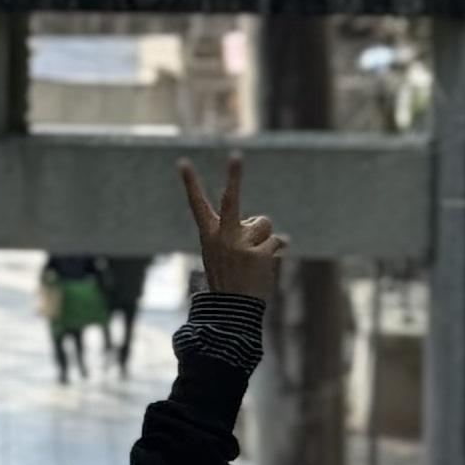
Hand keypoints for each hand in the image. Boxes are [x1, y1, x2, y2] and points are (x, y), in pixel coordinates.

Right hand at [179, 152, 287, 299]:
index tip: (182, 162)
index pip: (197, 204)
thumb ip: (243, 237)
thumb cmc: (229, 279)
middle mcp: (222, 236)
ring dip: (266, 238)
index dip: (190, 183)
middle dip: (234, 176)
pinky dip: (275, 252)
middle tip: (235, 155)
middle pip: (231, 199)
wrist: (232, 310)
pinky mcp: (259, 253)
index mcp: (209, 235)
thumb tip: (282, 237)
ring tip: (256, 258)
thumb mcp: (224, 255)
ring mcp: (240, 244)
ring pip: (264, 224)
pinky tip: (264, 268)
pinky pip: (276, 242)